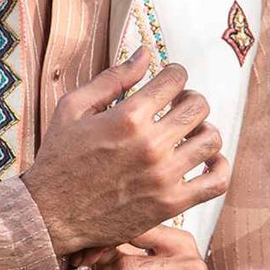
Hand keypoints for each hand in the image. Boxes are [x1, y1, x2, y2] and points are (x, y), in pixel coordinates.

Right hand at [21, 46, 229, 258]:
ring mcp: (164, 177)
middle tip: (177, 106)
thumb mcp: (73, 108)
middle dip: (189, 99)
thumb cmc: (58, 159)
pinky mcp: (170, 204)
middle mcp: (151, 145)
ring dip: (203, 130)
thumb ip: (112, 79)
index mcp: (128, 117)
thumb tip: (145, 54)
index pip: (175, 79)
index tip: (167, 81)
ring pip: (211, 140)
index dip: (173, 74)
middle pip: (198, 106)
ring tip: (189, 133)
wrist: (49, 215)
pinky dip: (219, 167)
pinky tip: (206, 160)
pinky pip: (216, 182)